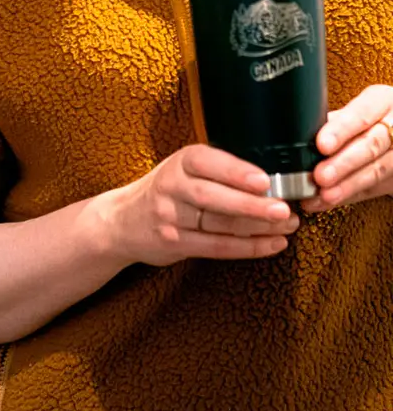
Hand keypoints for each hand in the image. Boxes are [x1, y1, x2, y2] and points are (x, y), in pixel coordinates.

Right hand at [105, 144, 298, 265]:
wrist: (122, 221)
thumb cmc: (164, 190)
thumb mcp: (181, 168)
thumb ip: (215, 169)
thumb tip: (269, 173)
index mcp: (178, 163)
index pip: (206, 163)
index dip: (235, 172)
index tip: (264, 180)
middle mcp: (171, 187)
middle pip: (214, 198)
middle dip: (253, 205)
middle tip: (284, 209)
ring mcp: (171, 218)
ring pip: (219, 225)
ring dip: (258, 228)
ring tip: (288, 226)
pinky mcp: (175, 244)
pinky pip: (216, 247)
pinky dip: (248, 248)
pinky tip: (272, 244)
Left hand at [301, 84, 392, 210]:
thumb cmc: (370, 118)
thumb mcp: (358, 109)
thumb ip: (335, 120)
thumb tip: (300, 132)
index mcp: (381, 101)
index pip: (361, 114)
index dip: (341, 130)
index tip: (321, 144)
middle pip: (371, 145)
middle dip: (344, 163)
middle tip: (320, 176)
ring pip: (376, 171)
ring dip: (347, 185)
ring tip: (323, 195)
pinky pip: (374, 189)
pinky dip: (350, 196)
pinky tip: (328, 201)